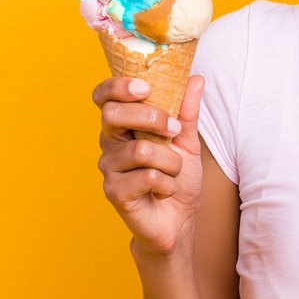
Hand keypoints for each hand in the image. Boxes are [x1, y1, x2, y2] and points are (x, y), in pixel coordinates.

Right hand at [92, 72, 202, 254]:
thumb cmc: (177, 177)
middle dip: (151, 118)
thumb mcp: (187, 141)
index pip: (104, 96)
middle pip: (113, 115)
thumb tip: (195, 78)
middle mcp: (109, 143)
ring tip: (174, 172)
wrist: (179, 220)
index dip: (118, 86)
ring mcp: (109, 169)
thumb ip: (187, 111)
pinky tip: (165, 190)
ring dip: (170, 162)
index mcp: (122, 125)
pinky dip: (167, 183)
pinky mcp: (115, 193)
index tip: (145, 88)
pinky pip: (146, 177)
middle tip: (174, 130)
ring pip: (139, 150)